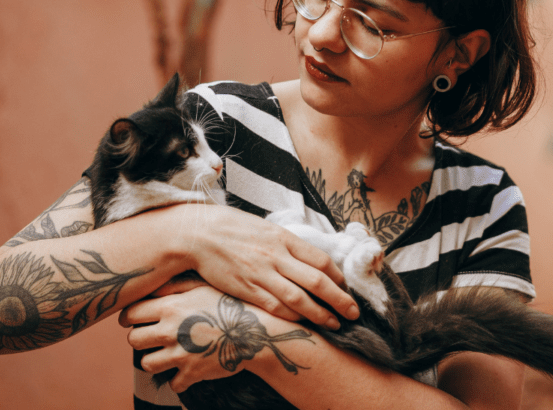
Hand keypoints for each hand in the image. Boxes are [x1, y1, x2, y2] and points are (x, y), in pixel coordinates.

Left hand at [119, 285, 314, 392]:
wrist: (259, 331)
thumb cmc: (232, 303)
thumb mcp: (204, 285)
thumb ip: (175, 285)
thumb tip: (151, 285)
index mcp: (170, 306)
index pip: (130, 313)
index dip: (130, 316)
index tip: (136, 319)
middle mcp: (169, 331)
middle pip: (134, 340)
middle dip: (141, 338)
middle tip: (153, 336)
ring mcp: (179, 354)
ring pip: (147, 364)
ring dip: (155, 360)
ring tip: (167, 354)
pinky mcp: (192, 373)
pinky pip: (173, 383)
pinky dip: (178, 379)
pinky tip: (187, 369)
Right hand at [157, 204, 357, 328]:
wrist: (198, 234)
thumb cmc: (234, 229)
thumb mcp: (266, 228)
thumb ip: (288, 244)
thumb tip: (310, 259)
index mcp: (284, 238)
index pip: (321, 260)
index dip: (338, 277)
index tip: (345, 288)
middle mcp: (277, 256)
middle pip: (317, 282)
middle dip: (340, 300)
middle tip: (353, 313)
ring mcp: (262, 274)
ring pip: (299, 299)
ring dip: (321, 314)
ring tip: (335, 324)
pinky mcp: (247, 290)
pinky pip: (276, 308)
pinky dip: (293, 317)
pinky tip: (304, 324)